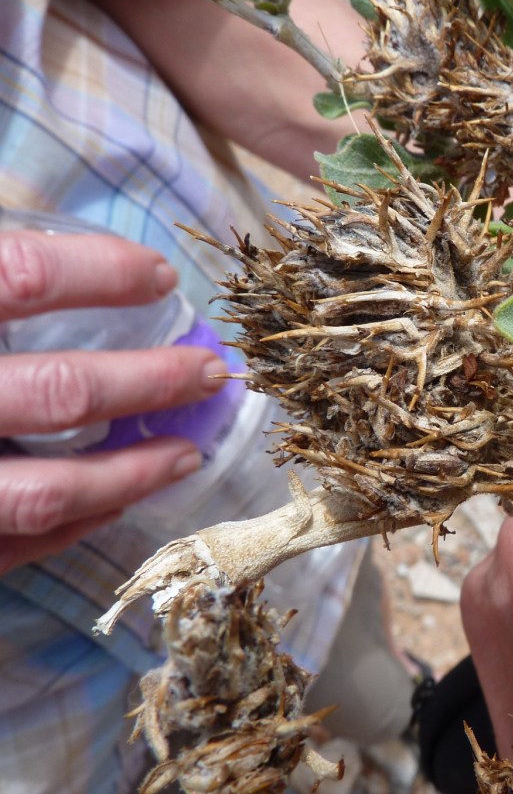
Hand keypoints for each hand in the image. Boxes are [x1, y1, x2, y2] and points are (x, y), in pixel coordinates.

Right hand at [0, 230, 228, 573]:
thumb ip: (0, 277)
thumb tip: (55, 248)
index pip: (20, 278)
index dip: (100, 271)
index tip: (160, 276)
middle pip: (58, 394)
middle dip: (150, 383)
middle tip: (212, 373)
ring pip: (46, 493)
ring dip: (130, 473)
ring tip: (187, 454)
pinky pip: (14, 545)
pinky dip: (75, 523)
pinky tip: (117, 500)